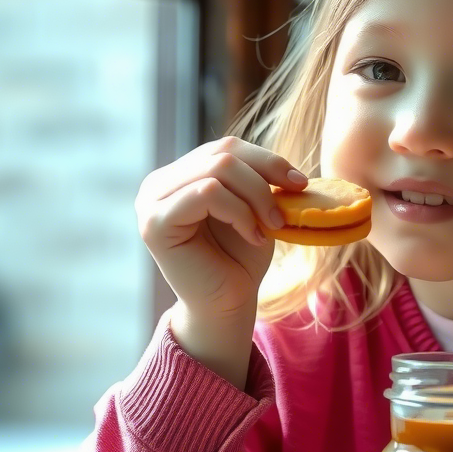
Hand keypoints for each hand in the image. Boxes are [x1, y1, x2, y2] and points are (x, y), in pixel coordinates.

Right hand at [135, 137, 306, 323]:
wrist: (228, 305)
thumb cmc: (240, 259)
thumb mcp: (253, 208)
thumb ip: (256, 178)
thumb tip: (284, 162)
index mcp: (180, 175)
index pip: (226, 146)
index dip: (268, 160)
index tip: (301, 183)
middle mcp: (159, 184)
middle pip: (223, 152)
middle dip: (265, 178)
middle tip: (286, 211)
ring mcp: (152, 201)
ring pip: (217, 168)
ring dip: (256, 196)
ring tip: (271, 227)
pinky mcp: (154, 222)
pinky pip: (206, 193)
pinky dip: (239, 212)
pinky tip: (252, 236)